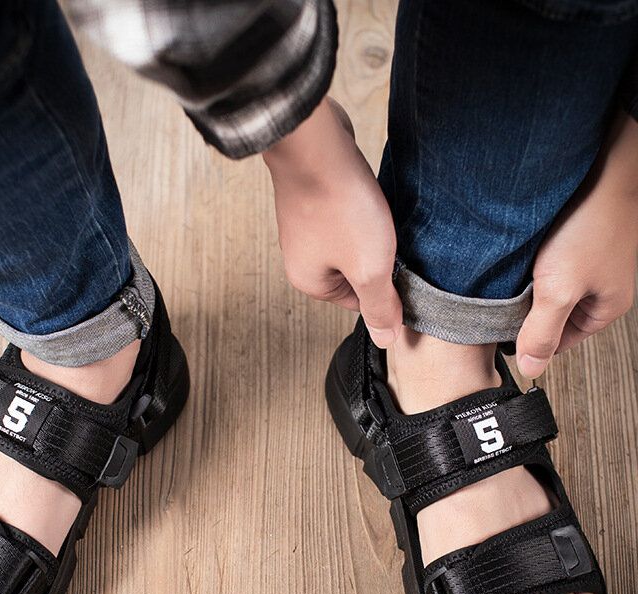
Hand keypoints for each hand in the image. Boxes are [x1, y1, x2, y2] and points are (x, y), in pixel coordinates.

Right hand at [262, 98, 400, 346]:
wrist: (314, 144)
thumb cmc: (338, 208)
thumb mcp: (369, 269)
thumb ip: (380, 306)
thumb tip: (385, 340)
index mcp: (310, 282)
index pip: (358, 302)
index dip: (386, 287)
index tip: (400, 266)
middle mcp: (302, 258)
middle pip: (355, 271)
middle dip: (378, 257)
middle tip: (392, 238)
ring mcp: (306, 226)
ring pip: (352, 241)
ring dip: (372, 231)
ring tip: (380, 214)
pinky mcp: (315, 198)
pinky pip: (346, 216)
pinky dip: (362, 209)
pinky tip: (370, 197)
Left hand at [517, 111, 637, 377]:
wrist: (597, 169)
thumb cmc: (588, 225)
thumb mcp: (559, 291)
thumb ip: (543, 332)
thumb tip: (532, 367)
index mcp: (606, 308)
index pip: (559, 343)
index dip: (530, 341)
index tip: (502, 335)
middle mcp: (601, 288)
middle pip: (553, 317)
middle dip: (526, 313)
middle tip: (501, 306)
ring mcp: (590, 265)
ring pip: (548, 290)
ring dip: (527, 288)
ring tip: (512, 279)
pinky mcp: (577, 243)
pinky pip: (548, 266)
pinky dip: (532, 266)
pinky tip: (519, 259)